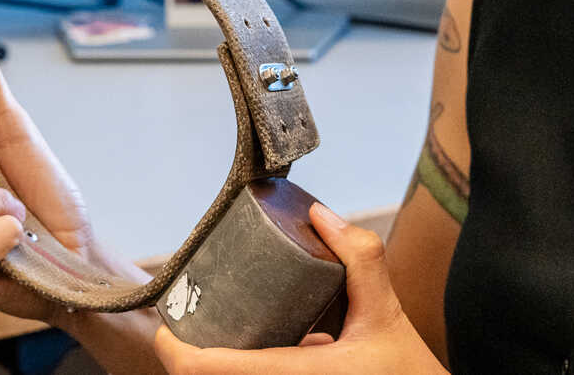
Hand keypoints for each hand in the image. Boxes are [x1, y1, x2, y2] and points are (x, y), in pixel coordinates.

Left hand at [152, 202, 446, 374]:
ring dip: (211, 374)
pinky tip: (238, 363)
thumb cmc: (408, 374)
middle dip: (189, 362)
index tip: (165, 327)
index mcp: (300, 374)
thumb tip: (318, 214)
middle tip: (186, 327)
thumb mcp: (386, 314)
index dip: (174, 352)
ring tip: (206, 344)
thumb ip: (360, 259)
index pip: (209, 372)